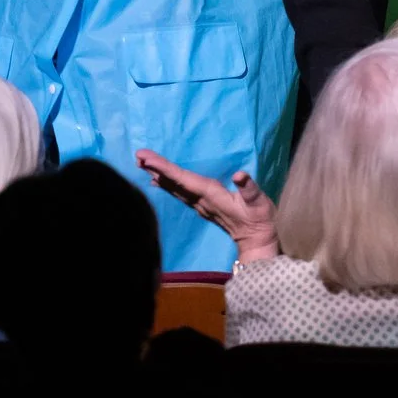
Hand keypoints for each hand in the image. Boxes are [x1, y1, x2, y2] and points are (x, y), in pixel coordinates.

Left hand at [136, 148, 279, 259]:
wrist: (257, 241)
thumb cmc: (259, 219)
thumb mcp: (258, 202)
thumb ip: (249, 188)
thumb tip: (239, 175)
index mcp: (211, 195)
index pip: (183, 179)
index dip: (164, 168)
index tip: (147, 158)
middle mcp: (200, 201)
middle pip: (174, 183)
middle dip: (156, 169)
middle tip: (138, 156)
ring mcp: (200, 206)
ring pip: (174, 189)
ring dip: (159, 175)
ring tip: (143, 164)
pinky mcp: (203, 207)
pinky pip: (179, 193)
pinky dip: (167, 185)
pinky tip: (158, 182)